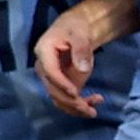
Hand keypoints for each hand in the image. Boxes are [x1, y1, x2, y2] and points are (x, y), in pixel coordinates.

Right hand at [35, 0, 135, 116]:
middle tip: (88, 109)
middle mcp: (44, 68)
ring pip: (59, 99)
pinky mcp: (61, 84)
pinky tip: (95, 102)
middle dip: (70, 102)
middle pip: (53, 90)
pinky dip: (79, 105)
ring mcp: (52, 78)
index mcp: (43, 52)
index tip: (75, 93)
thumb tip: (82, 69)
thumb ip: (80, 49)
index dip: (61, 83)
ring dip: (75, 108)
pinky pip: (67, 99)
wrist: (76, 29)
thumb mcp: (80, 33)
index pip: (50, 72)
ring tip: (93, 111)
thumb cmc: (76, 27)